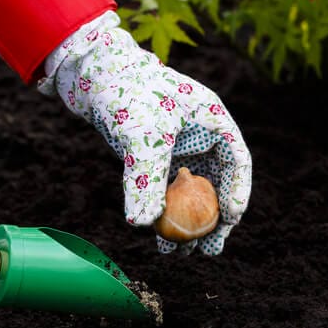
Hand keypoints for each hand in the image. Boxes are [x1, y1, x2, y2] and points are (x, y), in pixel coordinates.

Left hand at [38, 11, 252, 254]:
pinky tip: (154, 235)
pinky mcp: (154, 155)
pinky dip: (163, 212)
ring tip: (178, 254)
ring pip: (190, 192)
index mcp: (211, 118)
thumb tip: (142, 223)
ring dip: (186, 223)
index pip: (237, 160)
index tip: (230, 220)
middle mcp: (199, 134)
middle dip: (213, 221)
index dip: (237, 192)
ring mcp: (177, 146)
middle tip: (208, 251)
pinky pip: (166, 190)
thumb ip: (146, 179)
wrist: (90, 73)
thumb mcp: (140, 136)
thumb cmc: (124, 92)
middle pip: (216, 184)